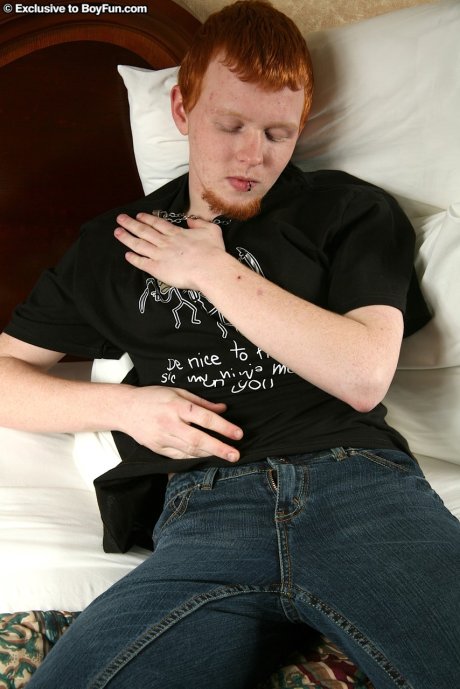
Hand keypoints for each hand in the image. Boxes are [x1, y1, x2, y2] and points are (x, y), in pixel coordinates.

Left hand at [114, 213, 225, 290]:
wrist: (209, 269)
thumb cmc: (213, 251)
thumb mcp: (211, 230)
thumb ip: (199, 223)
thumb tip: (189, 221)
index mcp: (177, 233)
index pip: (158, 224)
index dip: (147, 219)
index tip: (138, 215)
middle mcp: (165, 242)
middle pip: (144, 231)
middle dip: (131, 224)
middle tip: (120, 219)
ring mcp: (159, 255)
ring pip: (139, 244)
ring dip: (127, 238)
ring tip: (117, 232)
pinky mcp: (157, 269)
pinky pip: (142, 262)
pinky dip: (134, 258)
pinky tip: (127, 255)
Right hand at [119, 385, 242, 461]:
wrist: (124, 408)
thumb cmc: (153, 397)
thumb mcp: (178, 391)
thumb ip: (202, 402)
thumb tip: (223, 409)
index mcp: (177, 406)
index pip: (205, 418)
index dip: (224, 427)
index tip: (238, 434)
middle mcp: (170, 423)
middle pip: (199, 439)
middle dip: (219, 448)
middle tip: (236, 455)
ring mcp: (162, 438)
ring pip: (190, 450)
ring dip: (209, 454)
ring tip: (225, 456)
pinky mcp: (157, 448)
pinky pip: (179, 456)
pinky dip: (194, 457)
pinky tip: (205, 457)